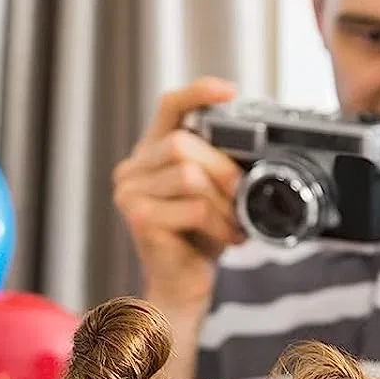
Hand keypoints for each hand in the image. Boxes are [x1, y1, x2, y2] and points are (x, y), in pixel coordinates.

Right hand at [112, 76, 242, 309]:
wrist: (181, 286)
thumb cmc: (197, 237)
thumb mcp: (209, 190)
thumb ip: (214, 160)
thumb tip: (249, 139)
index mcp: (150, 153)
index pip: (170, 107)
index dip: (199, 92)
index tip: (230, 92)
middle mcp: (132, 170)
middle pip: (182, 144)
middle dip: (223, 167)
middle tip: (243, 192)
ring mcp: (130, 195)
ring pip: (189, 176)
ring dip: (223, 201)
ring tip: (234, 221)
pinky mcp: (140, 220)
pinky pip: (192, 208)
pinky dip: (219, 223)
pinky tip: (228, 237)